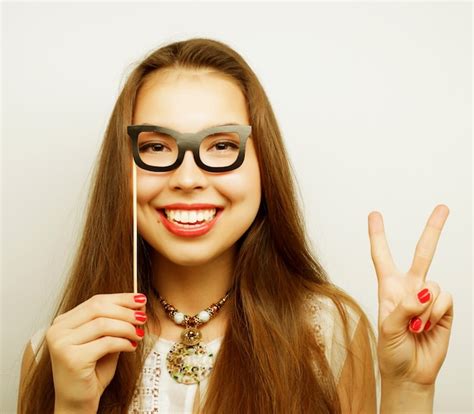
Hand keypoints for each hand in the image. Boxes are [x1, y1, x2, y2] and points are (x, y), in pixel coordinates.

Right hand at [46, 293, 147, 410]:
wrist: (78, 403)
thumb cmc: (92, 372)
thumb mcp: (105, 341)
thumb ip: (116, 322)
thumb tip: (138, 303)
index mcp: (63, 322)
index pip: (95, 301)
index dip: (120, 298)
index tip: (140, 299)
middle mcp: (57, 330)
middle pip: (98, 308)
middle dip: (125, 311)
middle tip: (143, 317)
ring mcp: (61, 344)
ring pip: (103, 324)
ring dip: (126, 327)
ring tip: (139, 334)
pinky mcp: (71, 359)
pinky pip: (105, 342)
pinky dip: (123, 342)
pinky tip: (131, 346)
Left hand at [368, 204, 453, 385]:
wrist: (410, 373)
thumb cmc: (391, 351)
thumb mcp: (387, 329)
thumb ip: (403, 308)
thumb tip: (423, 292)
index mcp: (389, 287)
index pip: (382, 256)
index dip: (377, 235)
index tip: (374, 214)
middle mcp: (410, 288)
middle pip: (422, 253)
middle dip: (433, 230)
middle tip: (443, 207)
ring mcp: (428, 298)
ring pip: (434, 284)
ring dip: (425, 309)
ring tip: (416, 326)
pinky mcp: (445, 310)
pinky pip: (445, 299)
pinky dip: (436, 314)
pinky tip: (429, 327)